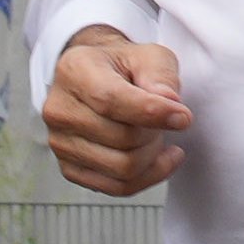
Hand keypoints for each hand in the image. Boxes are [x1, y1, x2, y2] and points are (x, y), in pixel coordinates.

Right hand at [41, 31, 189, 195]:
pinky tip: (158, 157)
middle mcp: (60, 110)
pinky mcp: (70, 169)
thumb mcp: (149, 56)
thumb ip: (161, 75)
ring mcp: (61, 143)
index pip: (111, 100)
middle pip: (123, 139)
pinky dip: (148, 176)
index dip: (152, 113)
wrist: (96, 80)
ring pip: (123, 168)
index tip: (184, 117)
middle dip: (157, 132)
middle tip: (167, 118)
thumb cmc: (123, 67)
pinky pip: (118, 187)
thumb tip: (170, 102)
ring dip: (153, 155)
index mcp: (75, 72)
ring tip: (158, 135)